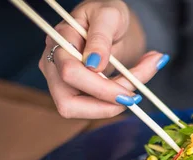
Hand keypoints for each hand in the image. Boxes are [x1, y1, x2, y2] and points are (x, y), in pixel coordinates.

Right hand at [38, 0, 168, 118]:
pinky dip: (118, 101)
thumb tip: (93, 64)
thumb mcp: (109, 16)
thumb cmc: (106, 15)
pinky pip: (96, 107)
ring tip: (139, 81)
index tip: (128, 91)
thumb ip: (100, 37)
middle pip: (69, 103)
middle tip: (135, 95)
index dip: (99, 87)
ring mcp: (62, 82)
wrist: (111, 23)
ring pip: (83, 111)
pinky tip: (136, 82)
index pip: (70, 73)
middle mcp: (53, 65)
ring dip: (114, 105)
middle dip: (106, 103)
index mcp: (58, 42)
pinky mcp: (77, 93)